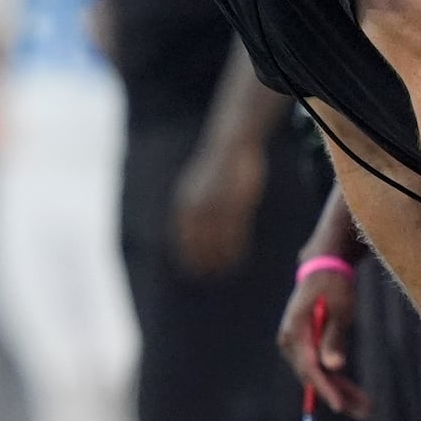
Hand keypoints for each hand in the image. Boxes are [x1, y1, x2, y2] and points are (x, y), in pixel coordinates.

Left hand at [171, 143, 263, 276]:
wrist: (231, 145)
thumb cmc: (216, 169)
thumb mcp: (199, 189)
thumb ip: (195, 209)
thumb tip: (194, 231)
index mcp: (186, 203)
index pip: (184, 238)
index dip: (188, 255)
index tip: (194, 268)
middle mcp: (199, 206)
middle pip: (200, 242)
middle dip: (204, 260)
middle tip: (209, 274)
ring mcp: (218, 204)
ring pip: (218, 239)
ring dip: (220, 257)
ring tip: (223, 270)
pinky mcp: (236, 202)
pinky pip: (235, 231)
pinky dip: (234, 247)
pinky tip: (236, 256)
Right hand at [276, 268, 369, 419]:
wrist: (323, 268)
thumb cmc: (333, 285)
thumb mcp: (339, 308)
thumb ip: (334, 337)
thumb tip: (333, 367)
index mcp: (295, 331)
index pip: (310, 367)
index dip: (325, 389)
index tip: (340, 406)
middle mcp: (291, 342)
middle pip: (314, 376)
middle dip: (339, 396)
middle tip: (365, 411)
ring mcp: (297, 345)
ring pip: (318, 375)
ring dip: (340, 392)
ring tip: (365, 408)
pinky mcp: (307, 346)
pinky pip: (320, 367)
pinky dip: (336, 380)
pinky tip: (354, 395)